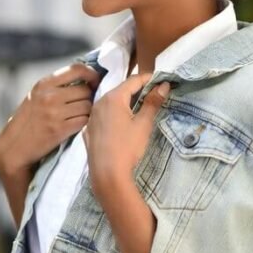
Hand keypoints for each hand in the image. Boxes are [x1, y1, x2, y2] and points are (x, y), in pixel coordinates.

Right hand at [0, 61, 101, 176]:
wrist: (15, 146)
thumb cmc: (28, 121)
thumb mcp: (37, 96)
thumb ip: (56, 86)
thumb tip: (86, 80)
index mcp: (43, 84)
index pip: (77, 69)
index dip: (91, 74)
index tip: (95, 81)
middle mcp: (49, 96)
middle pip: (85, 90)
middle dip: (90, 97)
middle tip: (85, 104)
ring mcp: (54, 113)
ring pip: (87, 106)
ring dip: (88, 111)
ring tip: (80, 116)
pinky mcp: (59, 129)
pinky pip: (84, 121)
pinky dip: (85, 123)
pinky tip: (78, 125)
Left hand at [82, 73, 170, 197]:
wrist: (107, 174)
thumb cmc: (127, 147)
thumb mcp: (143, 124)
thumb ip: (153, 102)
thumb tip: (163, 86)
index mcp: (113, 98)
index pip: (133, 80)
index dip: (148, 78)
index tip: (161, 80)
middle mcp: (99, 103)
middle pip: (120, 90)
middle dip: (137, 89)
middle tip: (153, 93)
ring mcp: (92, 117)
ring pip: (110, 103)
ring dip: (125, 102)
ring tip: (140, 107)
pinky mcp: (89, 130)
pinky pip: (103, 116)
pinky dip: (114, 114)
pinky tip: (122, 123)